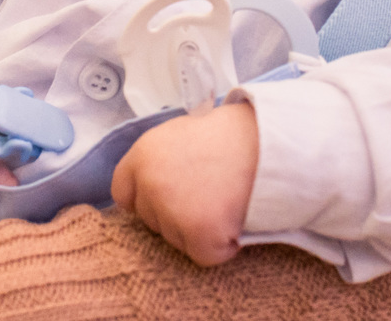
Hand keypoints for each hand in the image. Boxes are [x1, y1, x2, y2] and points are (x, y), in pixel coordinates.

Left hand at [111, 101, 258, 266]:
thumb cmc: (228, 136)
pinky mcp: (198, 233)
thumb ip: (157, 161)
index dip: (146, 199)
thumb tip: (147, 186)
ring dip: (199, 231)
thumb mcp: (178, 134)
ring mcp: (172, 210)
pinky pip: (204, 255)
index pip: (123, 193)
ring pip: (176, 240)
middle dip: (175, 216)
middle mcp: (150, 183)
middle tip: (207, 195)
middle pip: (151, 220)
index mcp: (142, 155)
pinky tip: (234, 219)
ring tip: (224, 200)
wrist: (267, 141)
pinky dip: (222, 246)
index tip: (169, 199)